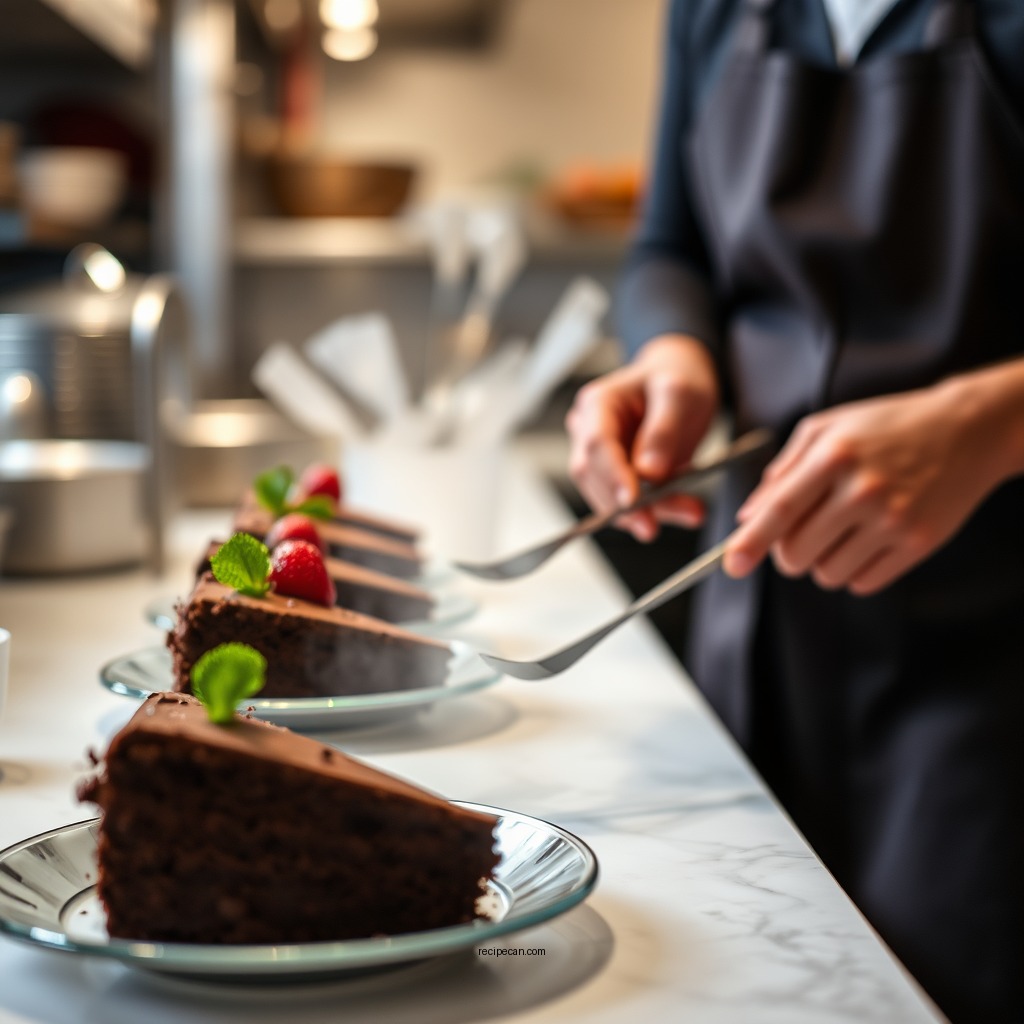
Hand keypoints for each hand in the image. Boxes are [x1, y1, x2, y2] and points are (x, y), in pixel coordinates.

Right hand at [566, 334, 719, 540]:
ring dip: (648, 512)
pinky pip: (629, 502)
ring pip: (609, 497)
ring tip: (691, 511)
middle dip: (629, 505)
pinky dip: (657, 510)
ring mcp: (599, 456)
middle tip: (660, 523)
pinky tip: (686, 508)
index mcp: (598, 403)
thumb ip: (663, 430)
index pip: (596, 445)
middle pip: (596, 477)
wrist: (682, 378)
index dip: (611, 476)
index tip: (632, 501)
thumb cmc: (677, 376)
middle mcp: (588, 431)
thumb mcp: (680, 393)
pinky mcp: (616, 476)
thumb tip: (648, 473)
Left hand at [723, 378, 1013, 593]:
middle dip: (788, 552)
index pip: (780, 511)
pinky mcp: (919, 544)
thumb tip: (748, 516)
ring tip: (842, 530)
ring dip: (822, 562)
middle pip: (797, 554)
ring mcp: (893, 520)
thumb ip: (782, 472)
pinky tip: (866, 541)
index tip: (732, 564)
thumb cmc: (887, 427)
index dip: (750, 542)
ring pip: (827, 574)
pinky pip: (863, 583)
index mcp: (833, 457)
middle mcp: (863, 491)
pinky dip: (854, 570)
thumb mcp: (827, 429)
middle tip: (802, 533)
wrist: (965, 431)